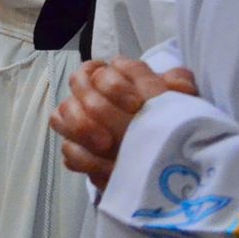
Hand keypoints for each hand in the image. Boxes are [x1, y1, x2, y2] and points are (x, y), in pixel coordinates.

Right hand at [50, 58, 197, 189]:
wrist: (162, 152)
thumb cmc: (165, 117)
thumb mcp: (177, 100)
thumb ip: (177, 87)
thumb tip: (178, 84)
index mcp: (111, 76)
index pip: (99, 70)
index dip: (114, 85)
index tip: (136, 104)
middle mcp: (88, 93)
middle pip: (75, 86)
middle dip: (95, 106)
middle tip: (118, 125)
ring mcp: (78, 120)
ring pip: (60, 115)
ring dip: (80, 128)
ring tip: (106, 146)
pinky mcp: (77, 148)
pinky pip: (67, 149)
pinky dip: (82, 157)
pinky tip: (103, 167)